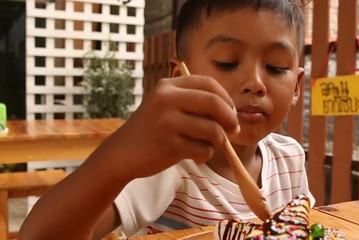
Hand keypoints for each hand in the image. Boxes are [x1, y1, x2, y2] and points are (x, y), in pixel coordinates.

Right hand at [100, 74, 239, 178]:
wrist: (122, 153)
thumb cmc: (151, 130)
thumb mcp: (165, 105)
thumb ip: (192, 102)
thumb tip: (231, 111)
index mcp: (167, 86)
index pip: (209, 83)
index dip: (226, 98)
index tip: (231, 112)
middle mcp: (166, 99)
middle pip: (215, 103)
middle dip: (230, 118)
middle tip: (233, 130)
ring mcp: (167, 122)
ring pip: (213, 130)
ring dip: (218, 141)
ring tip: (208, 146)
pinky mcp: (169, 144)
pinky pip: (203, 149)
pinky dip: (205, 155)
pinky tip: (195, 156)